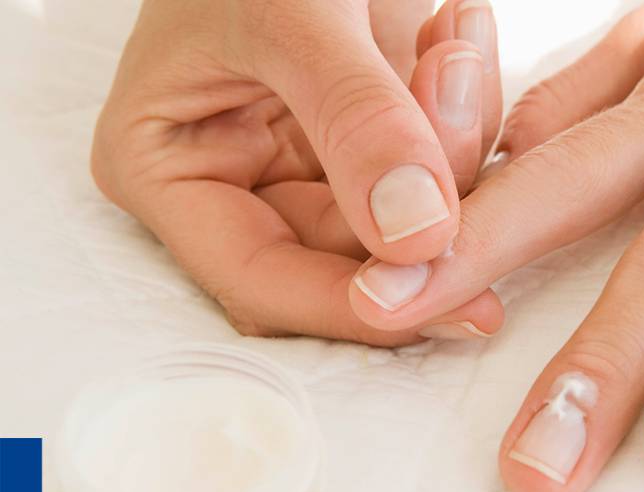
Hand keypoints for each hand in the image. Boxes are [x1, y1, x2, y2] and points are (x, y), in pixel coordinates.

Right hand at [91, 0, 504, 344]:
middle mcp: (243, 180)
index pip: (262, 280)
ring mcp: (314, 159)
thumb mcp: (286, 10)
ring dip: (456, 134)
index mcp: (174, 170)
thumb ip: (353, 118)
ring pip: (409, 214)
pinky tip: (459, 28)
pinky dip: (466, 105)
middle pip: (352, 253)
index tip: (455, 303)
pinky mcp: (374, 133)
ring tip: (455, 36)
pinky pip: (438, 160)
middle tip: (457, 80)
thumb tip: (419, 236)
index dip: (356, 306)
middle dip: (427, 191)